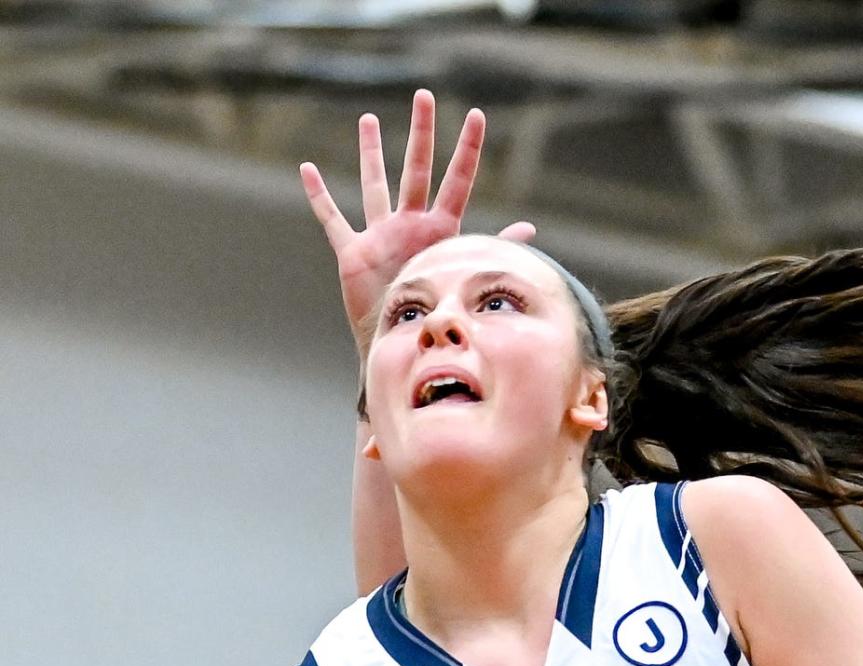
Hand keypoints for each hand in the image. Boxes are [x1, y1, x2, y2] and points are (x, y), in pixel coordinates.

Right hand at [301, 91, 535, 345]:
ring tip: (369, 119)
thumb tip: (531, 230)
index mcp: (439, 230)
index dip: (467, 150)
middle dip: (422, 134)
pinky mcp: (353, 253)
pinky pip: (333, 220)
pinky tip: (307, 170)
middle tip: (424, 96)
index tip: (476, 114)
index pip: (457, 182)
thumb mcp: (466, 275)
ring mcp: (380, 235)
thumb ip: (494, 247)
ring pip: (375, 186)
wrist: (403, 347)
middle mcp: (410, 225)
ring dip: (371, 154)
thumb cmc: (435, 317)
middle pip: (416, 170)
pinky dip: (320, 197)